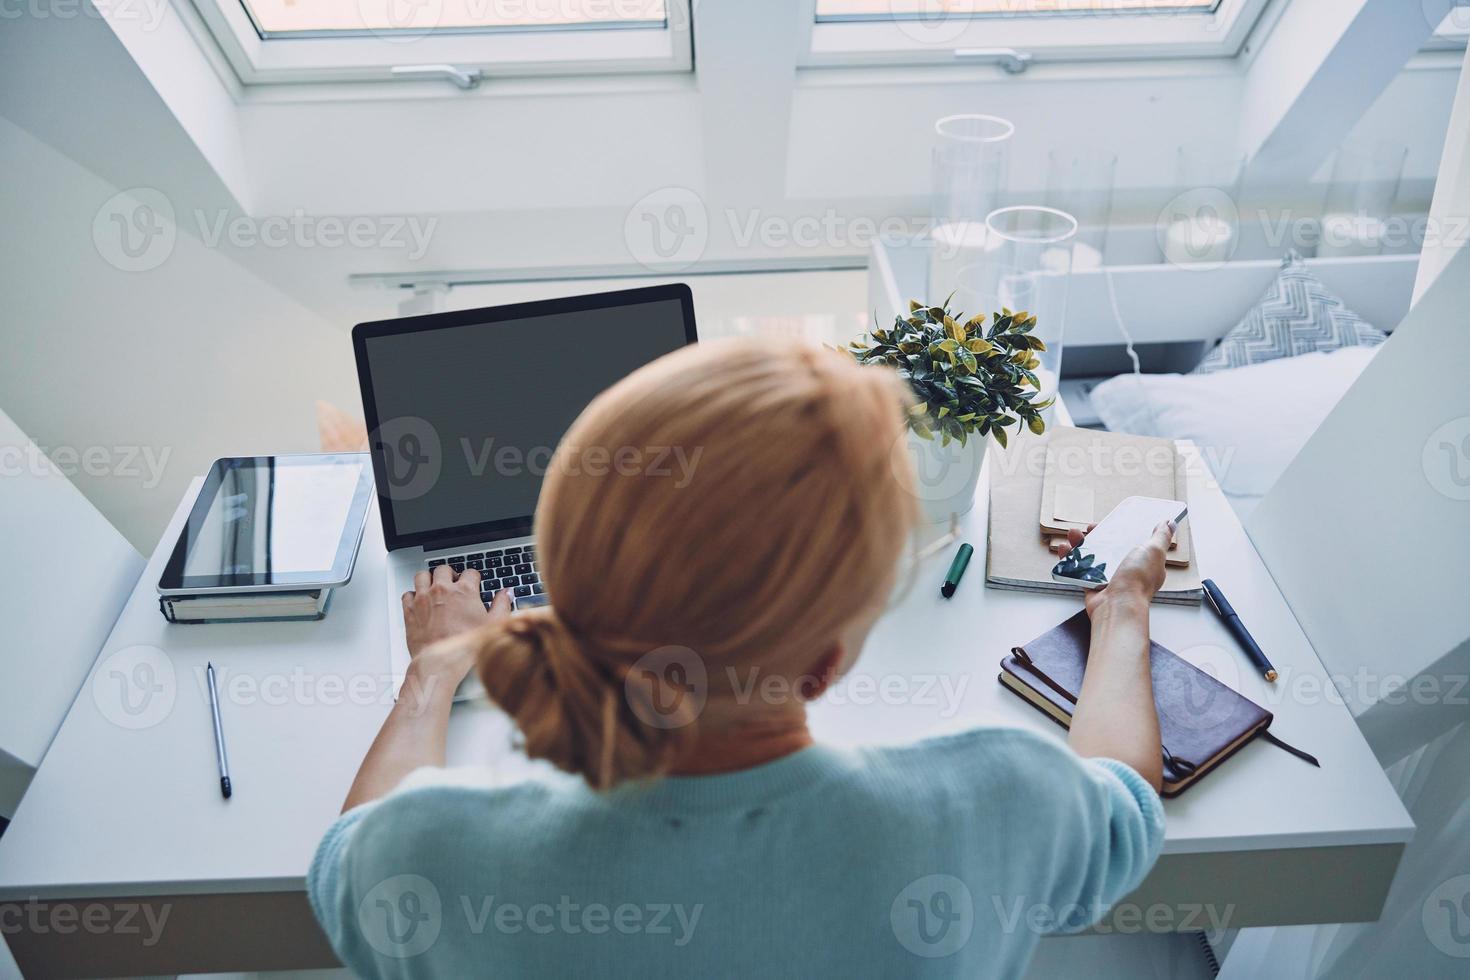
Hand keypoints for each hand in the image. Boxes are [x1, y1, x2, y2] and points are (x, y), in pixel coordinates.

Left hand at [402, 565, 511, 683]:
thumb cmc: (464, 645)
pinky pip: (408, 593)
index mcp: (464, 591)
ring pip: (422, 575)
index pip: (470, 572)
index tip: (473, 583)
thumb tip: (505, 594)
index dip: (473, 578)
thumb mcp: (492, 625)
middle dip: (450, 574)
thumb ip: (501, 605)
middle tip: (453, 583)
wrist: (440, 661)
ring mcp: (424, 598)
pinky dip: (413, 595)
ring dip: (429, 578)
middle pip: (444, 569)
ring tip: (434, 586)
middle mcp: (442, 590)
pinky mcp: (410, 609)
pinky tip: (419, 601)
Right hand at [1053, 520, 1172, 615]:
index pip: (1132, 541)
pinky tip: (1064, 549)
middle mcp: (1126, 570)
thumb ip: (1161, 536)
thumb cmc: (1137, 580)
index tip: (1110, 522)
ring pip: (1091, 556)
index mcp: (1143, 562)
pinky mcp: (1091, 585)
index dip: (1121, 530)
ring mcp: (1108, 578)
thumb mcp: (1154, 551)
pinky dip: (1069, 558)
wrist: (1117, 606)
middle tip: (1090, 528)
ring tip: (1073, 535)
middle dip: (1097, 535)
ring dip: (1080, 543)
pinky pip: (1078, 569)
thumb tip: (1170, 523)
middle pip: (1109, 547)